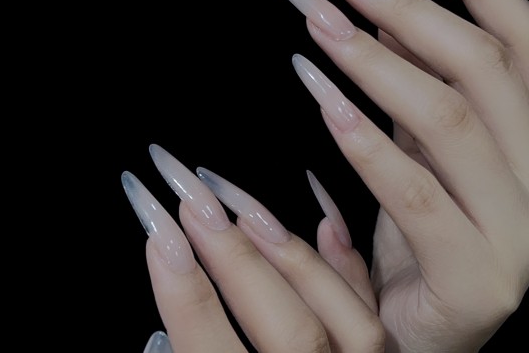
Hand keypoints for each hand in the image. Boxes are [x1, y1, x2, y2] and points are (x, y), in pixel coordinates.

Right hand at [122, 145, 384, 351]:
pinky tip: (323, 219)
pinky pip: (372, 316)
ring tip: (241, 204)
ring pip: (347, 319)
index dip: (184, 297)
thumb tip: (165, 301)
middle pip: (291, 330)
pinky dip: (345, 268)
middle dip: (236, 257)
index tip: (156, 232)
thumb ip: (195, 345)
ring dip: (292, 256)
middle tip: (188, 190)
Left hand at [274, 0, 528, 351]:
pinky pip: (416, 192)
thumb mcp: (420, 144)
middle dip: (405, 5)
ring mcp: (524, 235)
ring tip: (315, 18)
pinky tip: (321, 94)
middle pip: (486, 66)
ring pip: (453, 118)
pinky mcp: (480, 279)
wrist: (418, 338)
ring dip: (375, 58)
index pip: (526, 36)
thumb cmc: (418, 237)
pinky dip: (364, 137)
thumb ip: (414, 68)